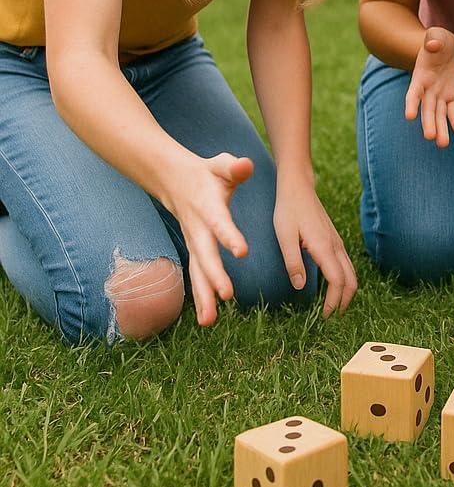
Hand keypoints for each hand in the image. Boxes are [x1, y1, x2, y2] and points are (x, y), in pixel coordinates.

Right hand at [160, 152, 251, 327]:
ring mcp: (194, 244)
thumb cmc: (208, 173)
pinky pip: (196, 278)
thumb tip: (245, 165)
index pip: (220, 223)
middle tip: (227, 294)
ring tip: (210, 321)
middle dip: (215, 276)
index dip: (230, 236)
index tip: (242, 251)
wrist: (175, 181)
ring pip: (197, 273)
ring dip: (204, 296)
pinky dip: (201, 298)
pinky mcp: (194, 253)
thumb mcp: (221, 165)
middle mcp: (198, 230)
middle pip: (205, 256)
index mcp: (209, 208)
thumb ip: (235, 167)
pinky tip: (208, 320)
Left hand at [274, 185, 357, 317]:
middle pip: (351, 280)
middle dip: (345, 301)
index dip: (333, 302)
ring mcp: (337, 242)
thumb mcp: (284, 236)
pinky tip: (332, 285)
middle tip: (331, 317)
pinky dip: (344, 280)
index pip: (337, 281)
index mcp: (324, 247)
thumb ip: (292, 262)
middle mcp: (335, 245)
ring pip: (351, 272)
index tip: (323, 316)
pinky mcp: (334, 239)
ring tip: (333, 306)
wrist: (298, 187)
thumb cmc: (288, 211)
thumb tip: (301, 287)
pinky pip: (346, 264)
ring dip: (346, 291)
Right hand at [405, 26, 453, 147]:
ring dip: (441, 129)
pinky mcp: (452, 98)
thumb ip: (432, 39)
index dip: (411, 104)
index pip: (413, 93)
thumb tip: (432, 44)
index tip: (409, 117)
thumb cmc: (438, 39)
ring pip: (439, 115)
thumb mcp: (436, 35)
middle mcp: (428, 90)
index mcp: (420, 76)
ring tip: (443, 144)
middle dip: (428, 123)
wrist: (446, 46)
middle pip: (427, 109)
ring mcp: (439, 95)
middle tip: (429, 137)